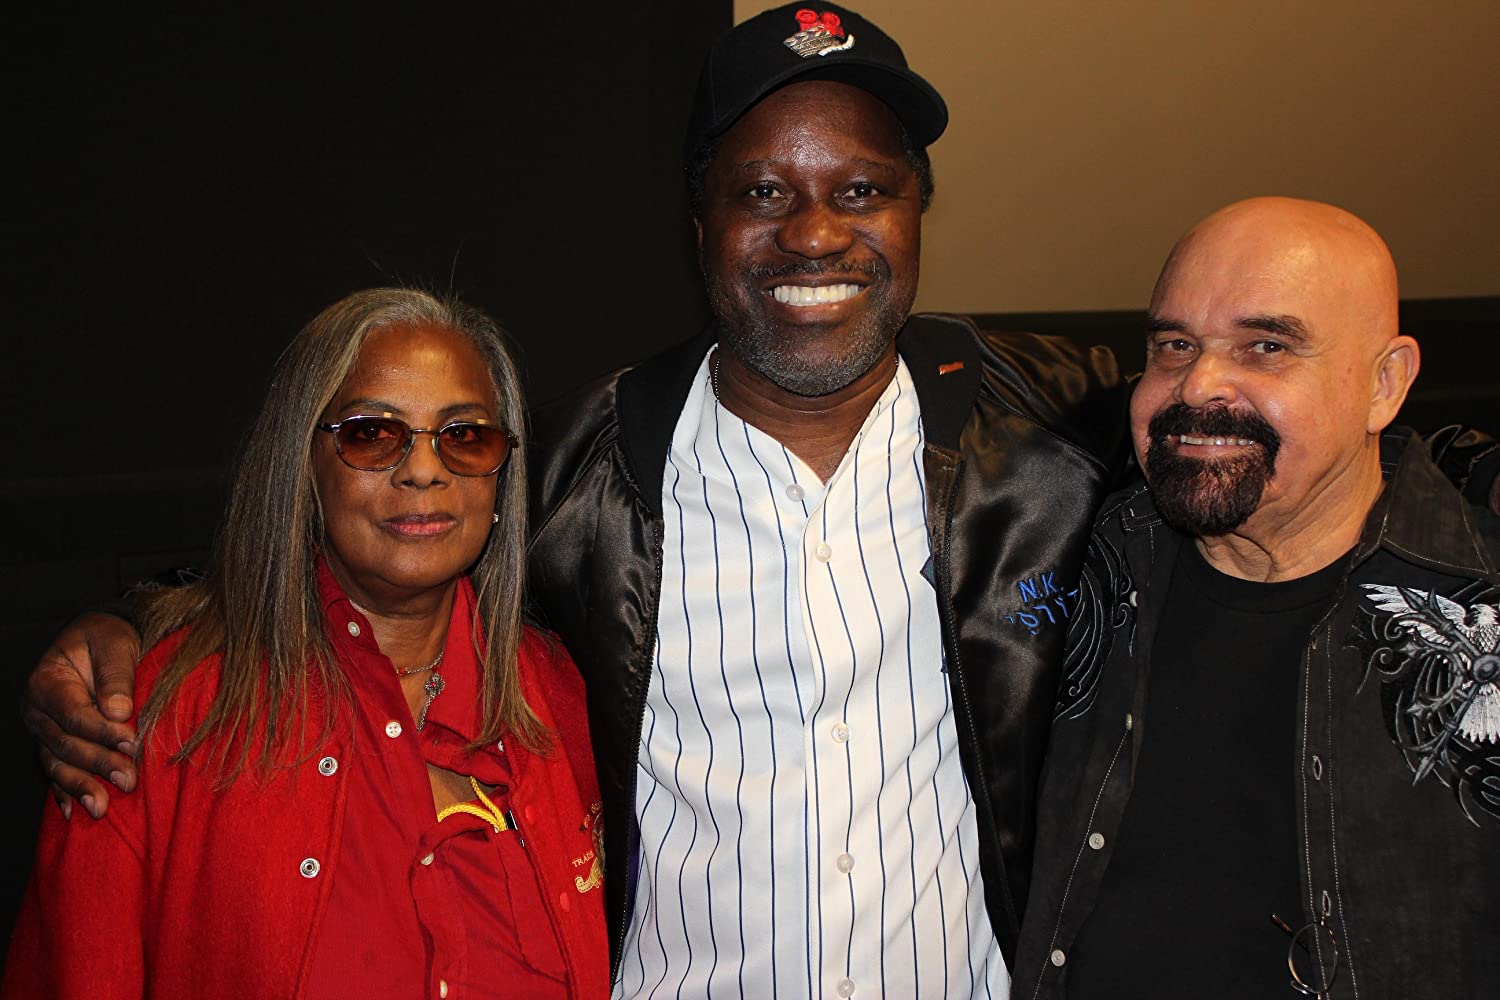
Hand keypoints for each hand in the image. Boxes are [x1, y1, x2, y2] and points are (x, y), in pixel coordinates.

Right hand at [23, 613, 142, 819]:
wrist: (99, 637)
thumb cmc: (108, 637)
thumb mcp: (115, 643)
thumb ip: (116, 675)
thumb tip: (118, 711)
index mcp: (47, 681)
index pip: (73, 714)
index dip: (102, 732)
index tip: (132, 743)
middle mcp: (37, 709)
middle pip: (65, 743)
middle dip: (97, 764)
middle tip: (128, 780)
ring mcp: (41, 728)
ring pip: (56, 762)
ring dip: (80, 786)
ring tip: (102, 808)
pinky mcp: (52, 742)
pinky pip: (53, 769)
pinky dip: (63, 791)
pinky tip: (74, 811)